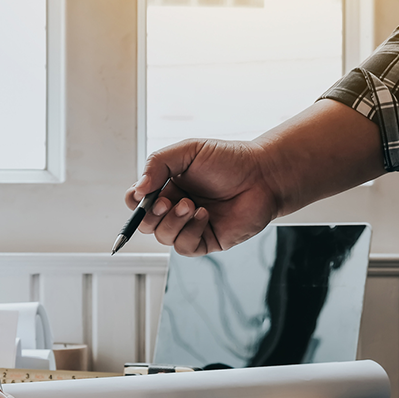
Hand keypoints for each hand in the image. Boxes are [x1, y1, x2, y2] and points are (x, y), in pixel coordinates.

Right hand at [125, 139, 282, 255]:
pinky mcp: (206, 241)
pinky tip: (204, 215)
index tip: (144, 193)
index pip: (137, 201)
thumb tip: (139, 188)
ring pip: (163, 237)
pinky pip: (185, 246)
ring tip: (192, 205)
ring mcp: (190, 226)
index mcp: (167, 187)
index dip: (135, 201)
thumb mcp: (188, 151)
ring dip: (173, 222)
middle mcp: (175, 209)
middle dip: (152, 215)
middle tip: (168, 202)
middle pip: (145, 224)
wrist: (263, 175)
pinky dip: (190, 231)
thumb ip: (158, 164)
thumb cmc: (229, 160)